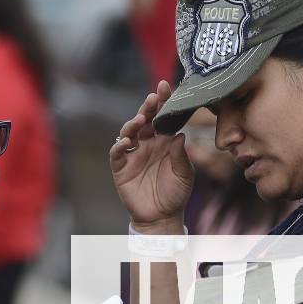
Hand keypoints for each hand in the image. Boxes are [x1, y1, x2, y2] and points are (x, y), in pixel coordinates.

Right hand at [110, 81, 193, 230]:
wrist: (162, 217)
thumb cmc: (176, 193)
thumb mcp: (185, 174)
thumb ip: (181, 155)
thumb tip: (180, 135)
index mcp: (165, 141)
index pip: (163, 118)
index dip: (164, 102)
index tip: (166, 86)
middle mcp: (147, 144)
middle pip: (145, 120)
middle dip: (148, 108)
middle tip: (153, 98)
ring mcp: (133, 154)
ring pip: (129, 132)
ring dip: (133, 124)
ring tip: (140, 120)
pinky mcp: (121, 167)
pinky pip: (117, 153)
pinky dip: (119, 145)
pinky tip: (126, 141)